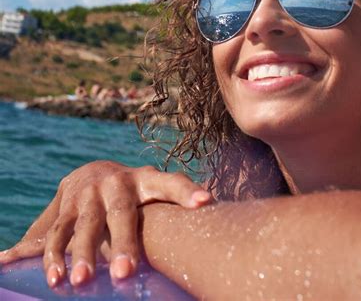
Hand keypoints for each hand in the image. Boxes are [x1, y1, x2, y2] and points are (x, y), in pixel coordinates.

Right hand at [0, 160, 212, 287]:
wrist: (90, 171)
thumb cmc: (135, 192)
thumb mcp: (154, 189)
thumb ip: (177, 198)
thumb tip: (213, 208)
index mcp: (145, 179)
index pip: (171, 182)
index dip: (187, 190)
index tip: (205, 202)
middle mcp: (116, 183)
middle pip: (121, 213)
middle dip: (123, 243)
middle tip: (126, 273)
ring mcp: (88, 195)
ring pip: (85, 226)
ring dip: (81, 254)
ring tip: (80, 282)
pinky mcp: (65, 207)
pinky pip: (57, 233)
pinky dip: (52, 257)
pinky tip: (54, 280)